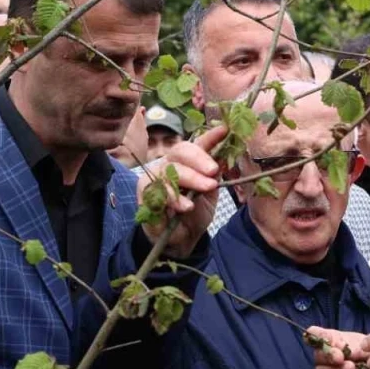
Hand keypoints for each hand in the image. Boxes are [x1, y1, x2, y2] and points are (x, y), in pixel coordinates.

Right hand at [138, 125, 225, 257]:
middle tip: (214, 171)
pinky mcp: (145, 194)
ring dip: (191, 178)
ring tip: (206, 189)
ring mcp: (155, 177)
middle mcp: (170, 164)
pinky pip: (158, 190)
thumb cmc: (196, 211)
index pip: (197, 144)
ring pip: (170, 169)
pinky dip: (174, 198)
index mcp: (188, 161)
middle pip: (181, 152)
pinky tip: (186, 206)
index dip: (210, 136)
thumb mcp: (210, 193)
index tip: (224, 130)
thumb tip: (225, 158)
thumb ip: (215, 176)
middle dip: (199, 160)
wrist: (182, 238)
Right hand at [308, 325, 369, 368]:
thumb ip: (355, 347)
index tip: (332, 341)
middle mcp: (328, 356)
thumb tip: (344, 351)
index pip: (316, 335)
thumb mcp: (369, 347)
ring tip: (351, 368)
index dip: (319, 336)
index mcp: (334, 340)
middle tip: (340, 357)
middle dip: (328, 355)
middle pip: (317, 355)